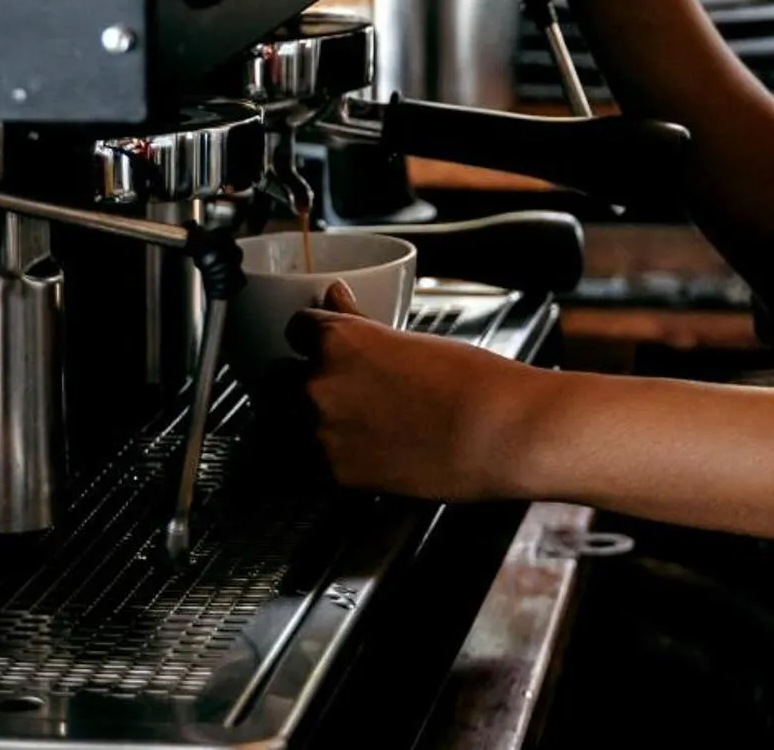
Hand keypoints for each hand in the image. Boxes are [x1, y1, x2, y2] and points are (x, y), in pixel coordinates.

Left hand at [289, 283, 545, 501]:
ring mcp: (323, 431)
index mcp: (338, 340)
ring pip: (282, 424)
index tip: (317, 346)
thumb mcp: (410, 338)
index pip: (294, 329)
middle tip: (324, 390)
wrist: (499, 431)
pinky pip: (308, 463)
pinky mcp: (337, 474)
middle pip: (274, 379)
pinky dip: (320, 458)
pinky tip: (348, 453)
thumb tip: (336, 298)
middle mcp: (319, 384)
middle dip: (292, 382)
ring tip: (333, 425)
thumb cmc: (471, 381)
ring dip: (297, 423)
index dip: (308, 338)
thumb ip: (360, 324)